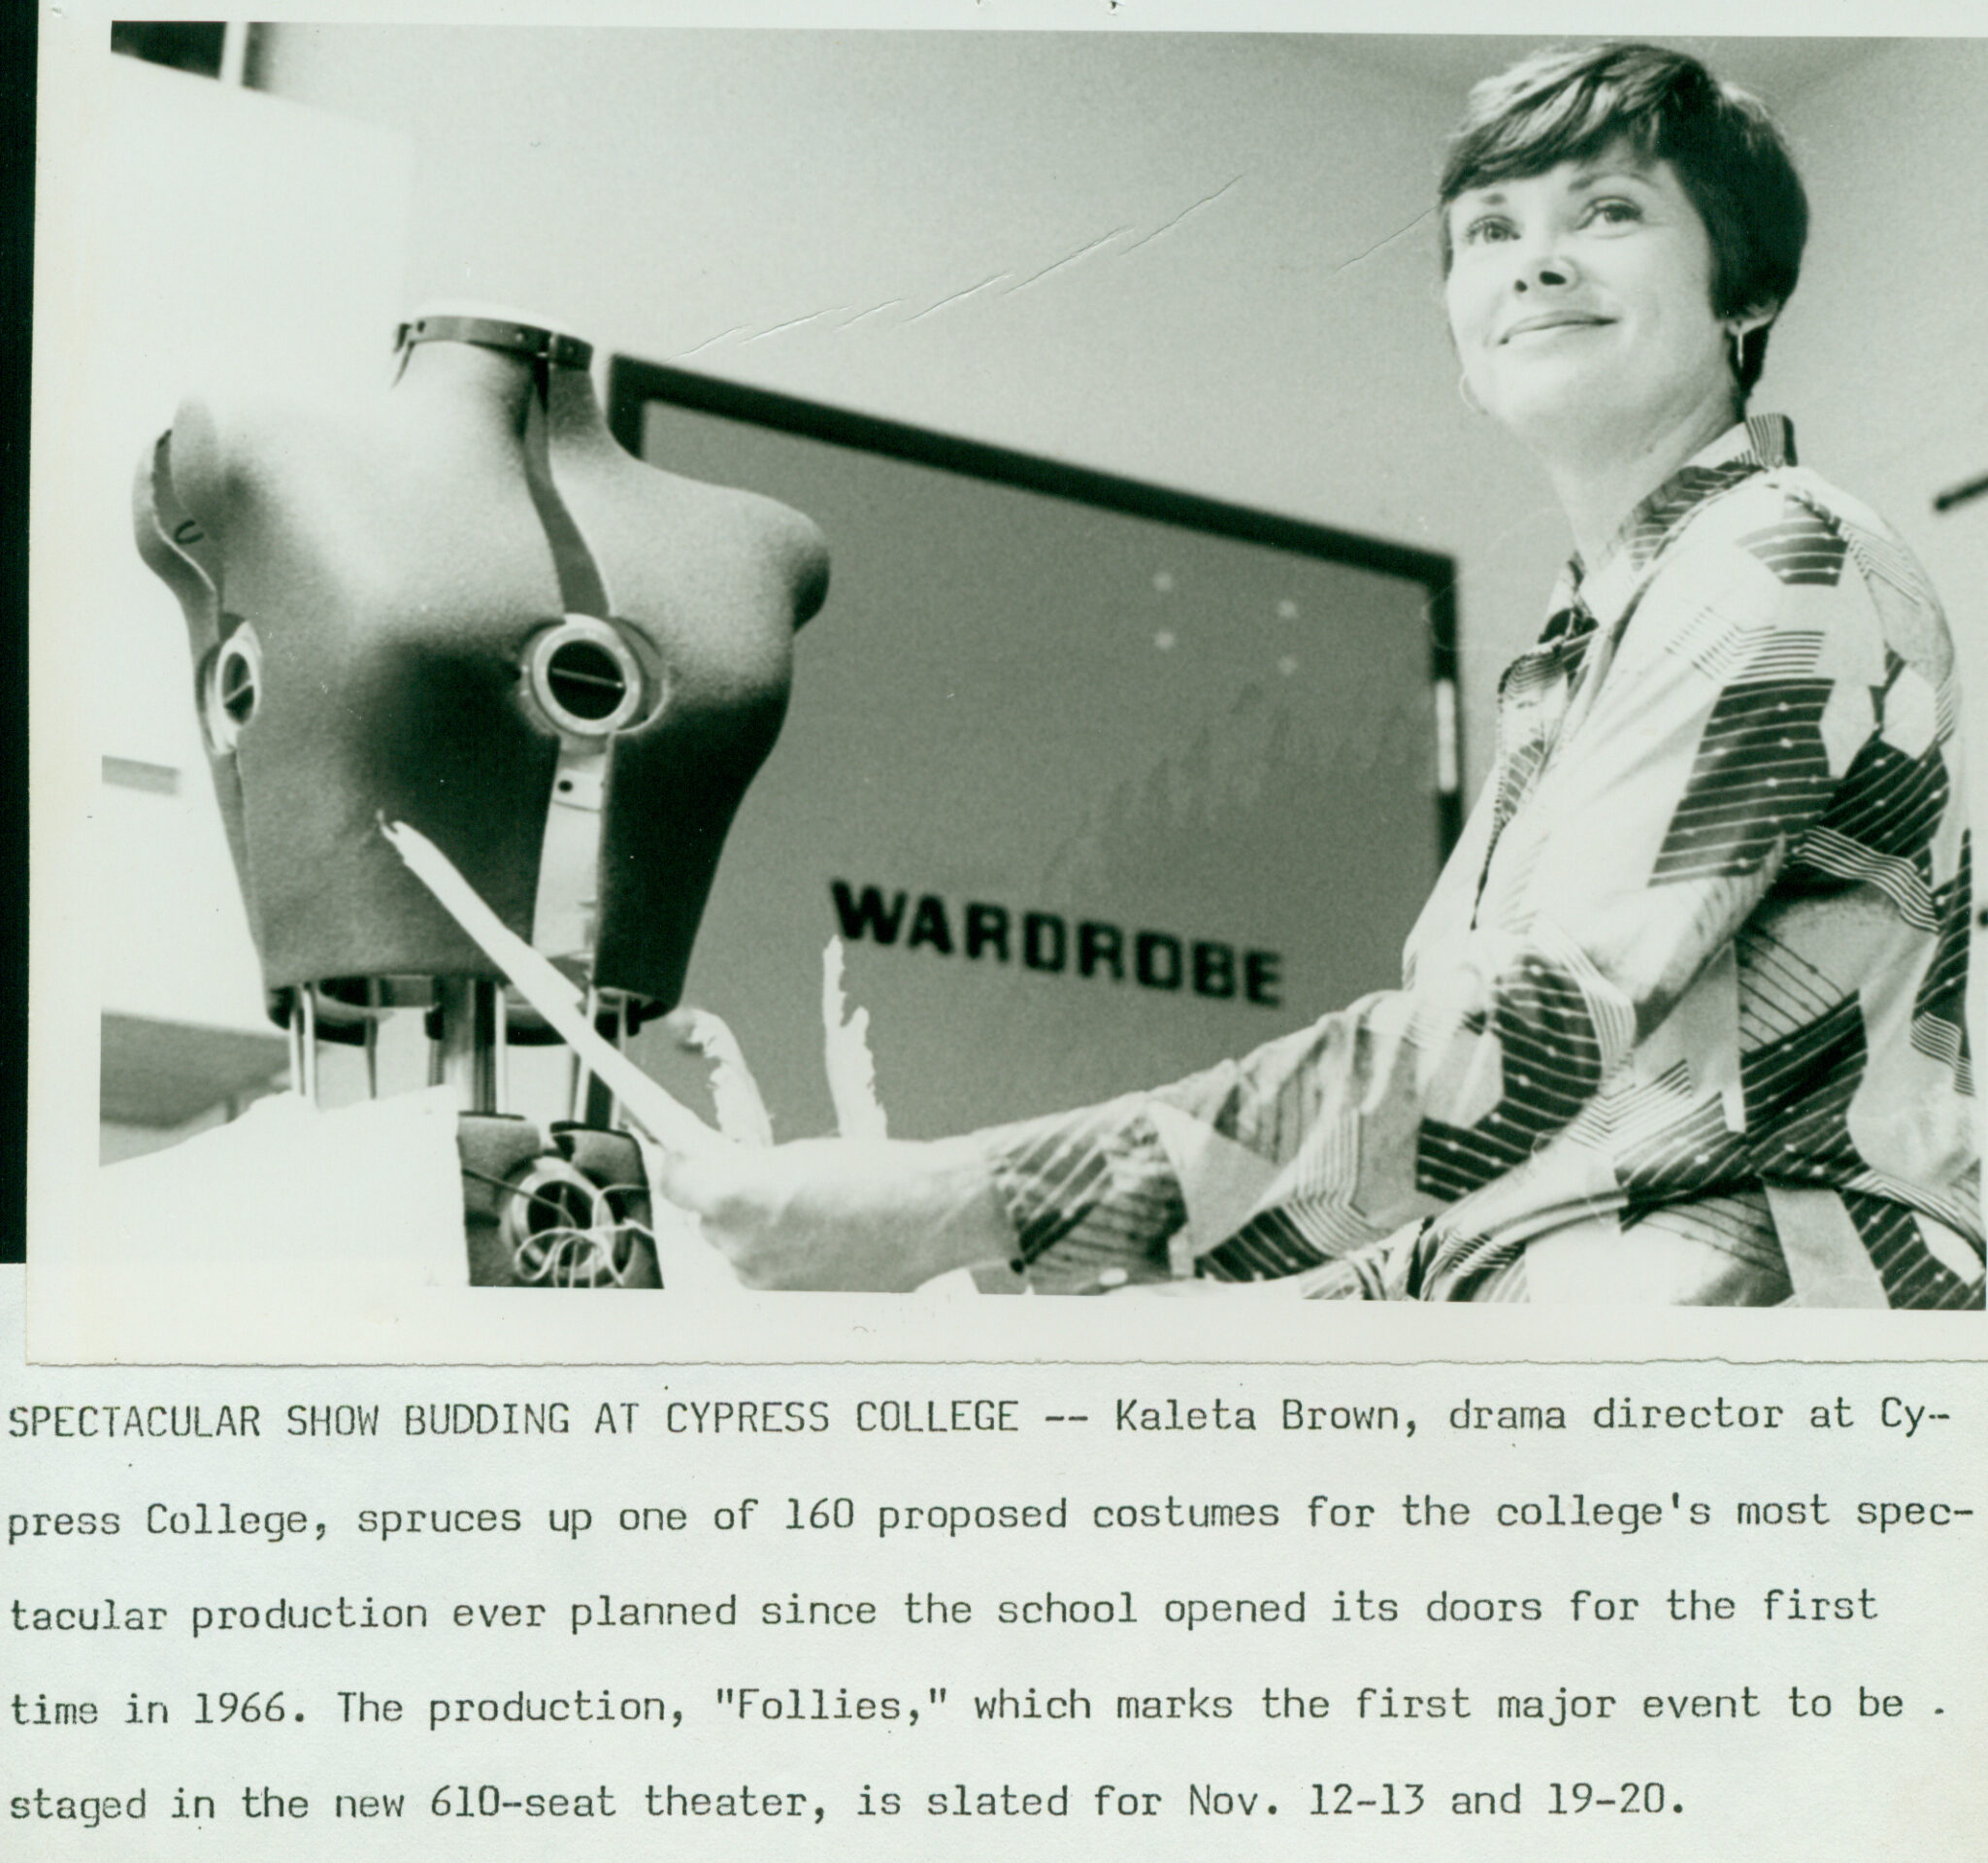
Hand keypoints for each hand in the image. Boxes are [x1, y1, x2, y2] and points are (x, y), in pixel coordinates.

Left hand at [644, 1133, 1015, 1291]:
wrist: (930, 1216)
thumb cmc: (873, 1176)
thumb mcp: (796, 1157)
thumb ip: (747, 1169)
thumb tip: (719, 1172)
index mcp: (732, 1196)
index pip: (676, 1182)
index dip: (683, 1166)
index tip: (689, 1156)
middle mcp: (738, 1247)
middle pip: (708, 1222)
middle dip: (727, 1203)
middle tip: (761, 1186)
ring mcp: (763, 1284)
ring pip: (740, 1253)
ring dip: (758, 1236)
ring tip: (804, 1218)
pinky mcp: (789, 1307)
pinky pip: (769, 1280)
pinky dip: (785, 1263)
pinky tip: (819, 1244)